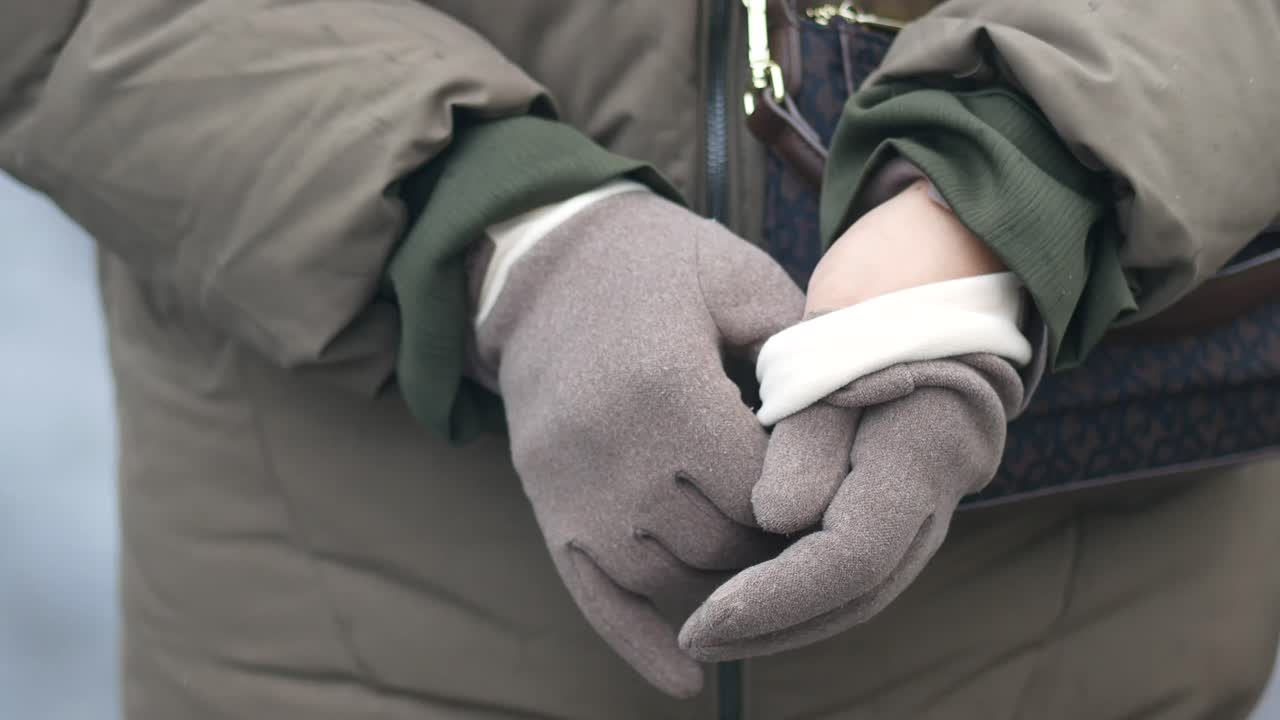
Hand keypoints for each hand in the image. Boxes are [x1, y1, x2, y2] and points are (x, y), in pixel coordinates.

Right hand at [469, 189, 802, 695]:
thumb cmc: (657, 262)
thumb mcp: (743, 278)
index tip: (826, 483)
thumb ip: (803, 352)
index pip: (762, 489)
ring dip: (721, 572)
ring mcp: (571, 485)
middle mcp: (613, 450)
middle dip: (771, 538)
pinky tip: (683, 680)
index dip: (806, 496)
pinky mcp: (547, 505)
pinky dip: (638, 643)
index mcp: (666, 386)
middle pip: (721, 541)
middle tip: (800, 517)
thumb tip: (871, 413)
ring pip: (670, 574)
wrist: (542, 259)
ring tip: (755, 550)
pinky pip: (593, 597)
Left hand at [679, 181, 1024, 660]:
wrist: (928, 300)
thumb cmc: (867, 314)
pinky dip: (800, 602)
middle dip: (771, 626)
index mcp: (921, 456)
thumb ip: (807, 438)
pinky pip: (852, 578)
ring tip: (707, 632)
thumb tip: (773, 518)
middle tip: (694, 638)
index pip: (849, 560)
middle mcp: (934, 501)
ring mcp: (924, 514)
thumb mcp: (831, 354)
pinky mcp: (900, 516)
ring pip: (854, 596)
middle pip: (853, 596)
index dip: (777, 597)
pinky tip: (745, 612)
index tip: (707, 618)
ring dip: (782, 623)